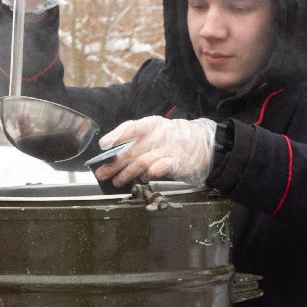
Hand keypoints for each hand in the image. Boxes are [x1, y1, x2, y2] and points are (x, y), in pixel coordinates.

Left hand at [94, 116, 217, 187]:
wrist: (204, 145)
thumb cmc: (172, 140)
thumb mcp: (156, 134)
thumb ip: (136, 142)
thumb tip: (111, 154)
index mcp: (152, 124)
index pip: (132, 127)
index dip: (117, 135)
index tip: (104, 145)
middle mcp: (160, 134)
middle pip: (132, 149)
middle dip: (115, 163)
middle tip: (102, 173)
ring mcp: (169, 148)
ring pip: (142, 161)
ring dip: (127, 173)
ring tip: (117, 181)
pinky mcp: (177, 162)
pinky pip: (160, 168)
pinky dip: (149, 174)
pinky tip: (143, 179)